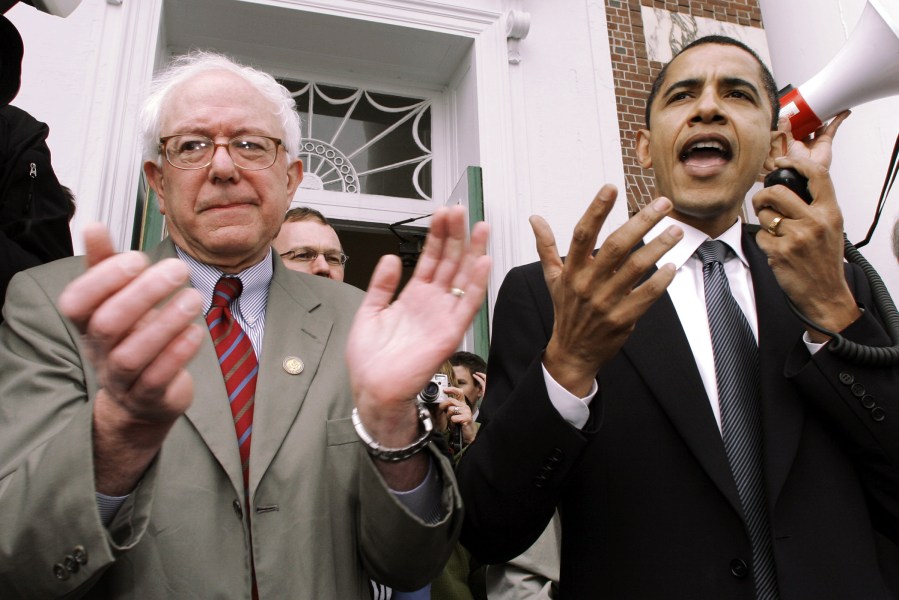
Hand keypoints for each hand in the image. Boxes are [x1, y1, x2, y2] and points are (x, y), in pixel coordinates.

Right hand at [57, 224, 203, 493]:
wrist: (144, 398)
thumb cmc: (132, 336)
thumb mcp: (117, 300)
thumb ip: (106, 265)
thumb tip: (93, 225)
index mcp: (87, 324)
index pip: (76, 302)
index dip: (103, 279)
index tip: (138, 258)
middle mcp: (99, 352)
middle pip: (107, 325)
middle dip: (143, 294)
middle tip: (179, 269)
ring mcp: (122, 379)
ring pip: (133, 355)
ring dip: (165, 323)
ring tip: (194, 297)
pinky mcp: (150, 398)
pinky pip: (158, 378)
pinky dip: (178, 353)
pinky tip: (197, 330)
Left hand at [346, 206, 489, 484]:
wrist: (372, 389)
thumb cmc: (370, 360)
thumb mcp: (370, 312)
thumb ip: (382, 285)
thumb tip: (393, 258)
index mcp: (413, 297)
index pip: (431, 259)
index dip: (437, 235)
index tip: (442, 213)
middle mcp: (432, 304)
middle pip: (450, 262)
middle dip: (456, 235)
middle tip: (461, 210)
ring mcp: (442, 317)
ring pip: (462, 278)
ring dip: (473, 252)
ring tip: (480, 227)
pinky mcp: (449, 333)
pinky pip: (466, 305)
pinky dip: (476, 284)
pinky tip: (483, 262)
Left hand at [438, 386, 476, 443]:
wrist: (465, 435)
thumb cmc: (458, 425)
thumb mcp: (451, 415)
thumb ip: (447, 407)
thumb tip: (441, 403)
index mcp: (461, 404)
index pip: (459, 393)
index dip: (452, 390)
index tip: (445, 390)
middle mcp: (465, 406)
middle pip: (451, 401)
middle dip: (445, 408)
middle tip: (447, 415)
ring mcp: (467, 411)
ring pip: (451, 409)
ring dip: (449, 417)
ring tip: (453, 421)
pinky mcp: (467, 418)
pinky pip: (453, 418)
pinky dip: (452, 422)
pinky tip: (456, 424)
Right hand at [537, 186, 682, 395]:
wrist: (572, 352)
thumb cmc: (566, 310)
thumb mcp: (553, 278)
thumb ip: (546, 246)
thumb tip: (535, 219)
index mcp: (571, 270)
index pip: (582, 234)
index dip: (596, 210)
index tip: (611, 188)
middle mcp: (587, 284)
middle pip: (616, 246)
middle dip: (641, 222)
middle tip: (662, 204)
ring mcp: (605, 302)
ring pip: (636, 268)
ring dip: (659, 247)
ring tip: (675, 230)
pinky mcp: (622, 319)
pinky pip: (646, 296)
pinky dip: (661, 280)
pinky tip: (672, 265)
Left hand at [753, 153, 860, 340]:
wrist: (825, 293)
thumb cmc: (825, 260)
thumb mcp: (831, 227)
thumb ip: (816, 204)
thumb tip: (793, 179)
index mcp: (830, 212)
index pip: (817, 175)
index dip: (796, 163)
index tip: (782, 162)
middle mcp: (815, 222)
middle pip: (778, 192)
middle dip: (763, 195)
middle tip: (763, 202)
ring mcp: (797, 237)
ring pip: (765, 214)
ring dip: (764, 221)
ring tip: (776, 232)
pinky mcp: (780, 252)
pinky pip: (760, 236)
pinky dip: (763, 241)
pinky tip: (776, 249)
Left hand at [780, 110, 849, 170]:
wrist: (804, 171)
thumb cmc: (793, 161)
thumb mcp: (785, 143)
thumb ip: (784, 130)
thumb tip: (783, 117)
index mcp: (793, 141)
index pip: (794, 127)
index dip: (795, 118)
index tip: (795, 107)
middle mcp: (805, 141)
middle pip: (809, 125)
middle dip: (810, 115)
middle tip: (812, 103)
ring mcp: (816, 141)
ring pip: (822, 125)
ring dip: (825, 115)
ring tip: (828, 104)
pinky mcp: (826, 141)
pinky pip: (834, 128)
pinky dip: (839, 120)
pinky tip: (844, 112)